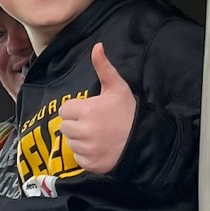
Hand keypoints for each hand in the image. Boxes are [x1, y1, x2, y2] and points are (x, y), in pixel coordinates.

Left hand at [58, 43, 135, 176]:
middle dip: (76, 124)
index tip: (88, 111)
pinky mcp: (90, 164)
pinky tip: (99, 148)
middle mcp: (84, 131)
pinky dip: (86, 155)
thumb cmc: (129, 112)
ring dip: (80, 140)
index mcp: (87, 111)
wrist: (145, 139)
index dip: (75, 110)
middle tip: (93, 124)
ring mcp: (87, 149)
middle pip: (65, 127)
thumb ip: (103, 67)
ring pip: (70, 143)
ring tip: (97, 136)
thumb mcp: (117, 87)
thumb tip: (97, 46)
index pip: (64, 110)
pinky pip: (78, 158)